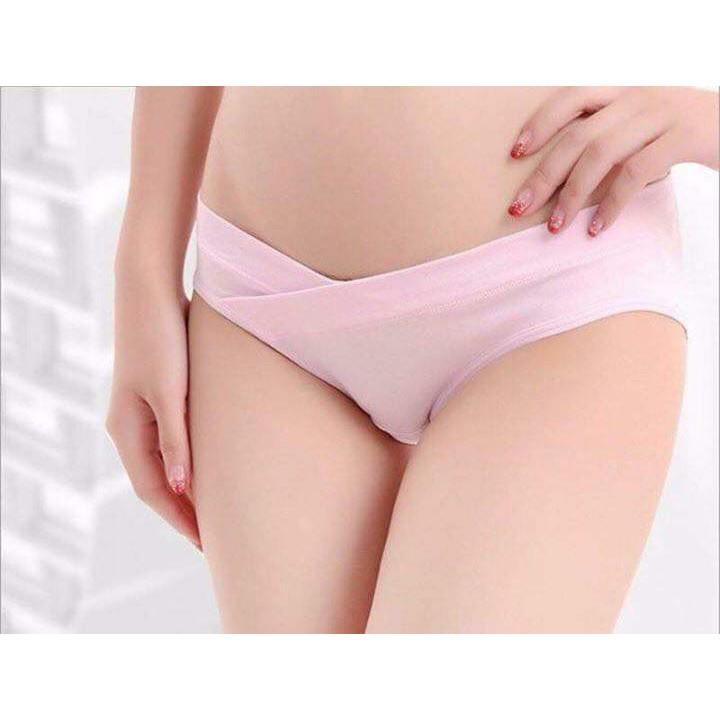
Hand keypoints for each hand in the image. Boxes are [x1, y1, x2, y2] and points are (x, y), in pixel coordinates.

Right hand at [105, 269, 199, 548]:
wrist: (150, 289)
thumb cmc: (160, 338)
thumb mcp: (170, 392)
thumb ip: (176, 440)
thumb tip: (184, 488)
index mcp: (128, 429)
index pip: (154, 490)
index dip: (180, 519)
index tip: (207, 544)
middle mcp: (131, 425)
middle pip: (157, 481)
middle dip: (183, 510)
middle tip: (214, 536)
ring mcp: (143, 410)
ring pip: (164, 462)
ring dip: (186, 487)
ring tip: (214, 508)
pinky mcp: (159, 394)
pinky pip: (171, 441)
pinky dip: (187, 461)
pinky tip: (207, 464)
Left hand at [507, 87, 719, 235]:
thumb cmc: (680, 133)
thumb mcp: (641, 127)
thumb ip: (607, 139)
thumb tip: (559, 179)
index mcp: (623, 93)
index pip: (571, 99)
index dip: (539, 124)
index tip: (514, 153)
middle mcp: (638, 98)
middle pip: (578, 136)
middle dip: (544, 175)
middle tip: (519, 208)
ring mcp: (662, 114)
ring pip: (601, 153)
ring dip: (572, 195)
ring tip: (556, 227)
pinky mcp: (683, 136)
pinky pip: (635, 172)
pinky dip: (611, 205)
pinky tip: (596, 228)